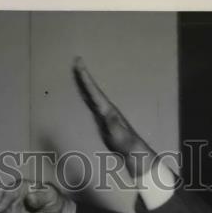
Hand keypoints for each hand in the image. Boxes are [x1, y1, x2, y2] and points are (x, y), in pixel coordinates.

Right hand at [73, 57, 156, 179]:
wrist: (134, 152)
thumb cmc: (127, 144)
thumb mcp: (120, 135)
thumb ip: (114, 124)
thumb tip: (108, 112)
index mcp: (108, 109)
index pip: (95, 91)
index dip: (86, 78)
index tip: (79, 64)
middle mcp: (107, 108)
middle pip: (93, 89)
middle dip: (84, 76)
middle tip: (77, 61)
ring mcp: (106, 113)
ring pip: (92, 95)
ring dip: (85, 84)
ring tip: (78, 72)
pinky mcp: (104, 120)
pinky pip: (92, 103)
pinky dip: (87, 96)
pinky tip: (84, 94)